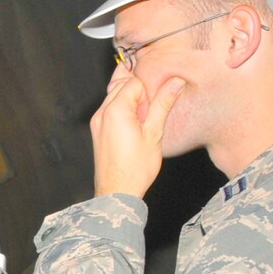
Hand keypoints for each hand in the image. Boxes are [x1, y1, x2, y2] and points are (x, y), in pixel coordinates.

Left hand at [91, 67, 184, 198]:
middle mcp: (101, 113)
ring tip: (142, 123)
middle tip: (149, 115)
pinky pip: (110, 109)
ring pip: (115, 96)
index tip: (154, 108)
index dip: (148, 91)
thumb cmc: (136, 167)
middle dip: (138, 94)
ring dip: (131, 102)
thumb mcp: (154, 133)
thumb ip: (163, 104)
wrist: (117, 192)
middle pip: (122, 85)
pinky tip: (134, 127)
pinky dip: (123, 111)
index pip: (134, 82)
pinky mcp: (97, 130)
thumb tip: (175, 82)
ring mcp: (97, 121)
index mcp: (115, 110)